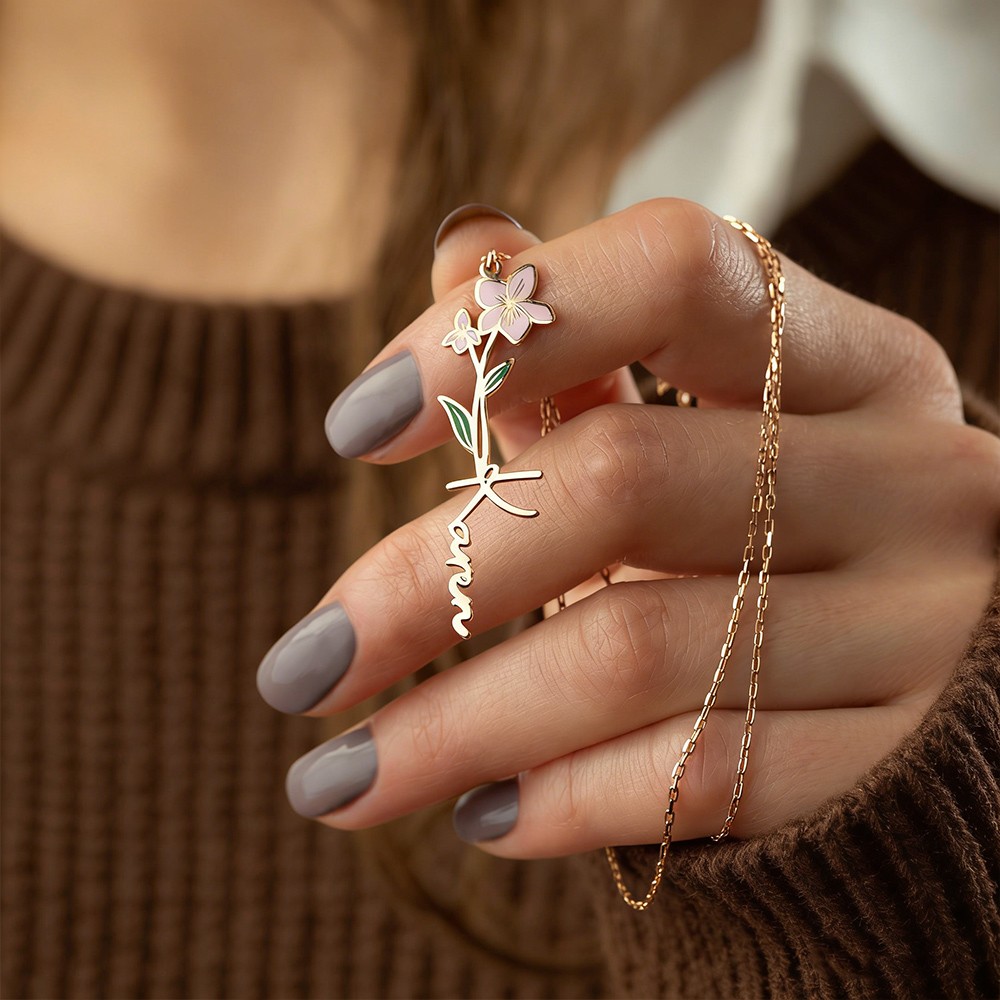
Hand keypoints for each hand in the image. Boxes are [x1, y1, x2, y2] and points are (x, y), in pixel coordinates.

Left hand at [257, 200, 998, 858]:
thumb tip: (466, 246)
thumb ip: (595, 347)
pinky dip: (565, 802)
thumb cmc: (786, 531)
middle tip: (302, 667)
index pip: (678, 272)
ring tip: (338, 776)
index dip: (504, 326)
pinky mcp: (904, 756)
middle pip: (620, 482)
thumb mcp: (719, 427)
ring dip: (454, 728)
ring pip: (637, 653)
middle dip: (426, 584)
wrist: (948, 680)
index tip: (352, 427)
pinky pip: (704, 777)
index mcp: (850, 362)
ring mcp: (924, 623)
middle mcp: (907, 475)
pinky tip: (479, 812)